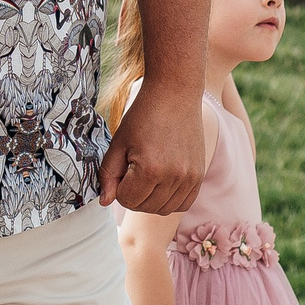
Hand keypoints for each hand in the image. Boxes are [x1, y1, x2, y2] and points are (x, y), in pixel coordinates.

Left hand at [100, 86, 205, 215]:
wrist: (175, 94)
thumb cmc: (143, 115)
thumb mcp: (119, 143)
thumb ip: (108, 174)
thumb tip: (105, 201)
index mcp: (150, 169)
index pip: (127, 201)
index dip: (119, 188)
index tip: (122, 169)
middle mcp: (173, 177)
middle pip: (145, 207)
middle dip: (133, 195)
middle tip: (132, 171)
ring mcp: (189, 178)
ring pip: (164, 209)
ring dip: (150, 200)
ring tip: (147, 176)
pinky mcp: (199, 175)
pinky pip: (183, 204)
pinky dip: (170, 200)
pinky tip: (162, 183)